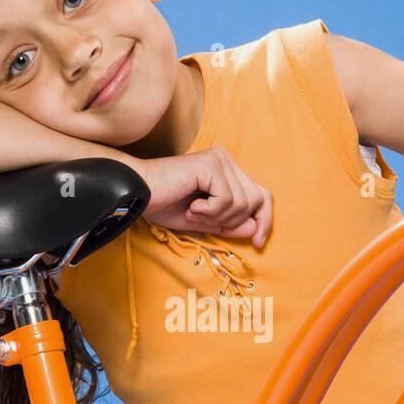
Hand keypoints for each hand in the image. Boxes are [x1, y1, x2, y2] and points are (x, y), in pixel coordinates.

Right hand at [134, 146, 271, 248]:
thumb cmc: (165, 205)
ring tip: (193, 211)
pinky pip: (227, 199)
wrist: (138, 194)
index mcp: (227, 170)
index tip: (259, 243)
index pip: (262, 195)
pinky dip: (210, 211)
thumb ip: (230, 224)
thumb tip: (256, 228)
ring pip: (242, 202)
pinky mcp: (210, 165)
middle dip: (232, 220)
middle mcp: (226, 160)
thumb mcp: (205, 222)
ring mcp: (219, 160)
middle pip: (256, 200)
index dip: (265, 220)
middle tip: (203, 219)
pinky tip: (192, 206)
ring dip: (217, 216)